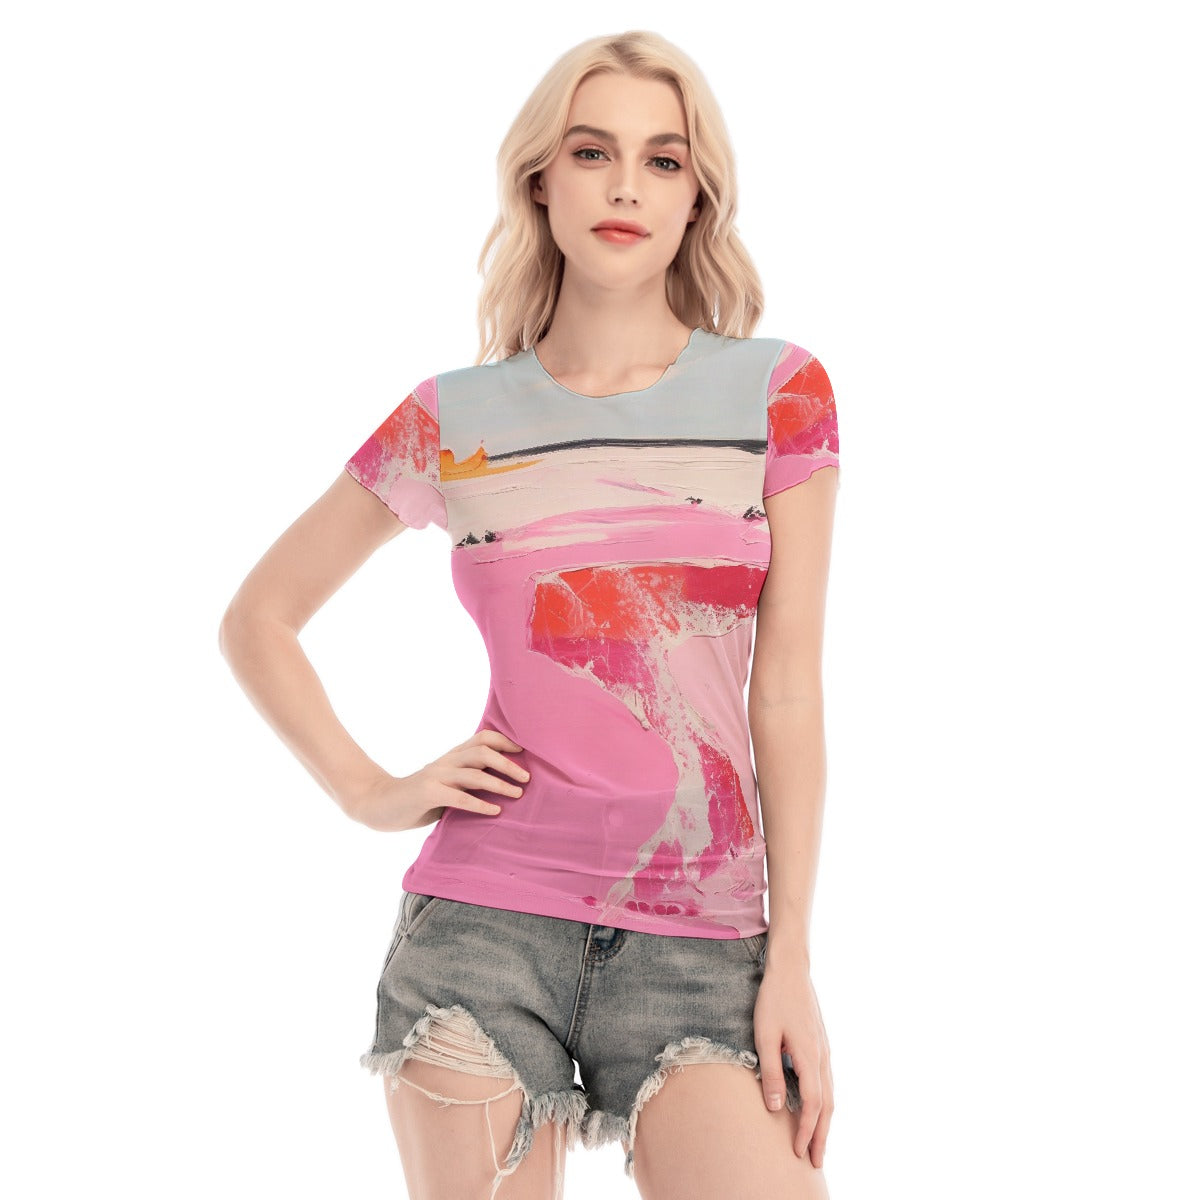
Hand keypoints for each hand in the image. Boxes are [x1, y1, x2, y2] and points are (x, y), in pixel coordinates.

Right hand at [343, 729, 527, 831]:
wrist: (379, 804)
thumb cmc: (418, 799)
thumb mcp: (445, 785)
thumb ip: (466, 782)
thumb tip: (502, 786)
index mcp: (451, 757)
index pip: (482, 738)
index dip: (504, 741)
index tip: (524, 752)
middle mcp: (446, 761)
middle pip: (483, 752)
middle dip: (508, 763)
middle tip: (527, 777)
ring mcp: (436, 775)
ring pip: (474, 773)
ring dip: (500, 783)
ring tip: (518, 793)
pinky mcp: (428, 793)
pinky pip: (459, 798)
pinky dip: (480, 804)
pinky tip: (495, 811)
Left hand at [753, 950, 833, 1166]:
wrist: (791, 969)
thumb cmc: (773, 999)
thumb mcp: (765, 1035)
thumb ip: (771, 1072)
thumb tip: (775, 1108)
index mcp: (809, 1057)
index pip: (812, 1105)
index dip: (806, 1131)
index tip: (799, 1153)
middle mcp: (823, 1057)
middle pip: (827, 1106)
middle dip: (822, 1136)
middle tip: (817, 1162)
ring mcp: (825, 1050)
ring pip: (830, 1094)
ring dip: (825, 1121)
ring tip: (818, 1142)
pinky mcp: (821, 1044)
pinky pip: (827, 1081)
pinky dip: (825, 1103)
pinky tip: (817, 1108)